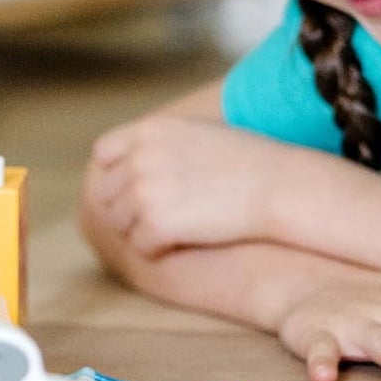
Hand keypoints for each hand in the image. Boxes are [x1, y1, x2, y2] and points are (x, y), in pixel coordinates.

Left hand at [82, 113, 273, 259]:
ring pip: (119, 223)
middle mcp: (138, 158)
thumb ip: (158, 142)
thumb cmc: (245, 159)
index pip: (104, 153)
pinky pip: (140, 245)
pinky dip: (159, 249)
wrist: (276, 185)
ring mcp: (143, 191)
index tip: (135, 187)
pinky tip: (185, 242)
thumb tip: (134, 161)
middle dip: (127, 206)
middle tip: (159, 216)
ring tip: (177, 228)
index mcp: (147, 130)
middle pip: (106, 192)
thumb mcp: (195, 132)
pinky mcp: (155, 224)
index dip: (117, 172)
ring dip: (142, 229)